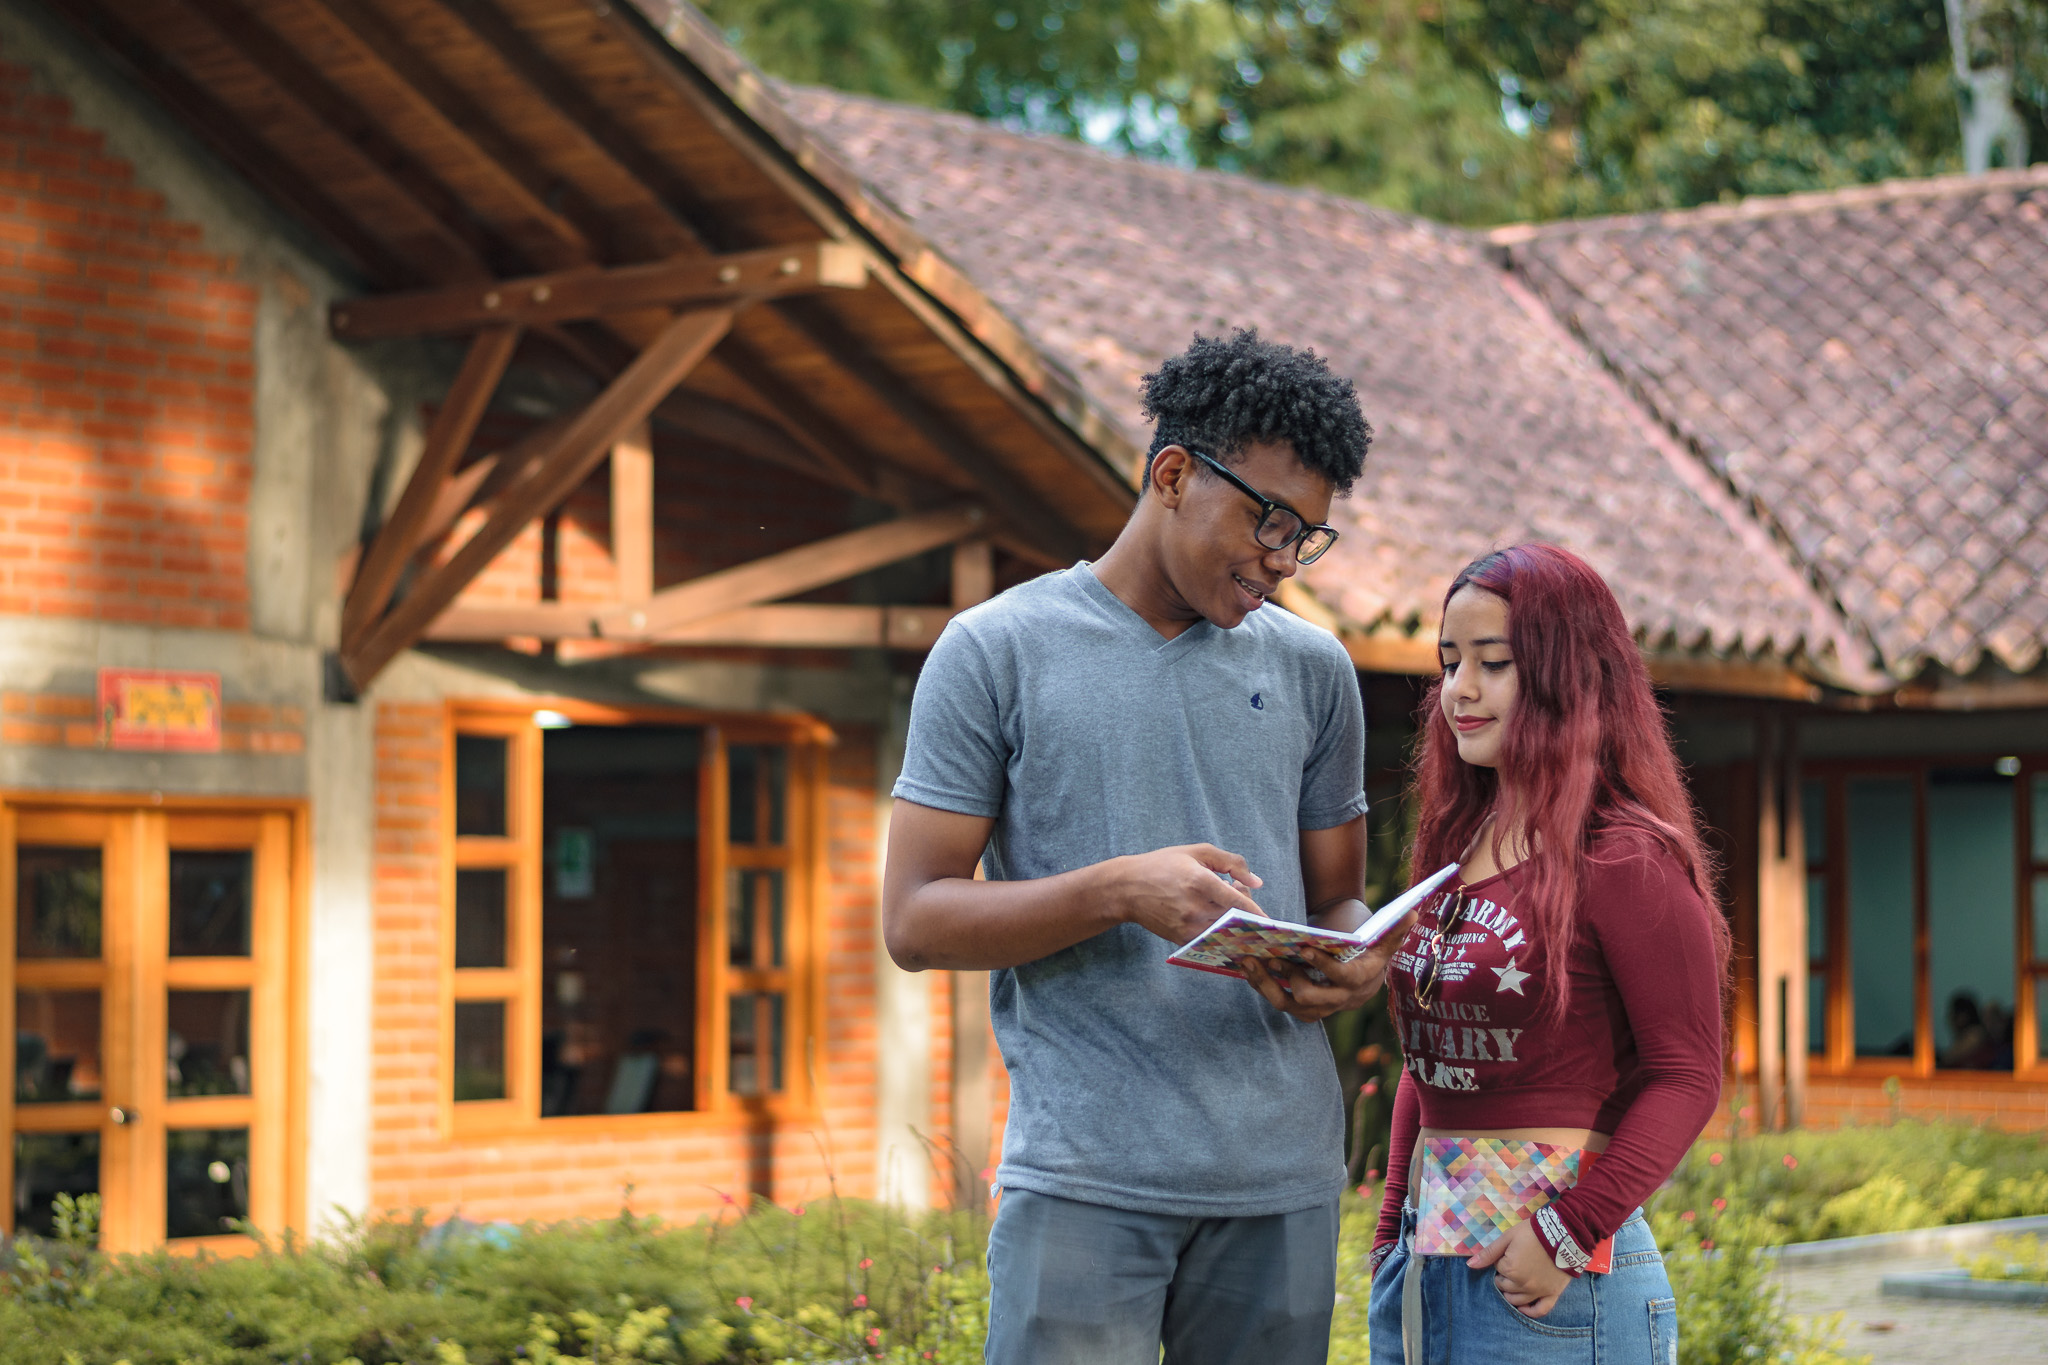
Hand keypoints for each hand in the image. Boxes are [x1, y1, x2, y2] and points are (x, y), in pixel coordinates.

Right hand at [1103, 844, 1264, 945]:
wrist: (1127, 888)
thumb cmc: (1164, 865)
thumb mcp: (1197, 852)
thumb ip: (1231, 862)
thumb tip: (1256, 883)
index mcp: (1200, 881)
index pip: (1239, 903)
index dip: (1258, 913)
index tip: (1271, 921)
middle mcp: (1195, 906)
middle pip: (1234, 919)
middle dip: (1245, 914)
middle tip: (1243, 900)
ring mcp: (1187, 925)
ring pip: (1224, 932)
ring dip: (1234, 925)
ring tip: (1229, 910)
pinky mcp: (1181, 938)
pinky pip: (1210, 941)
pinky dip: (1220, 934)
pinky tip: (1218, 922)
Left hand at [1239, 905, 1416, 1021]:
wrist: (1356, 960)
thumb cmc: (1365, 940)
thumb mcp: (1380, 934)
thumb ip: (1394, 929)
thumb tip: (1413, 913)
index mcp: (1362, 980)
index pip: (1343, 979)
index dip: (1324, 966)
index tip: (1304, 948)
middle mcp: (1342, 1000)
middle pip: (1311, 998)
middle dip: (1290, 977)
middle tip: (1272, 956)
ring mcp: (1321, 1008)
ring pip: (1289, 1005)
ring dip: (1267, 984)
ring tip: (1249, 961)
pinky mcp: (1303, 1008)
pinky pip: (1279, 1002)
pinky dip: (1262, 986)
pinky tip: (1247, 968)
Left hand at [1466, 1217, 1571, 1317]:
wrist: (1563, 1233)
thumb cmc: (1533, 1233)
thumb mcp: (1508, 1238)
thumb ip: (1489, 1253)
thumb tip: (1470, 1265)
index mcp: (1510, 1270)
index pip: (1498, 1270)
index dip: (1502, 1260)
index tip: (1511, 1252)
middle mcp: (1523, 1285)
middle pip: (1505, 1287)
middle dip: (1504, 1277)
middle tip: (1512, 1265)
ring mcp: (1538, 1292)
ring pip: (1516, 1300)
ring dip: (1511, 1293)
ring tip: (1515, 1281)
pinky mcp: (1553, 1294)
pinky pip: (1540, 1310)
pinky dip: (1530, 1311)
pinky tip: (1523, 1307)